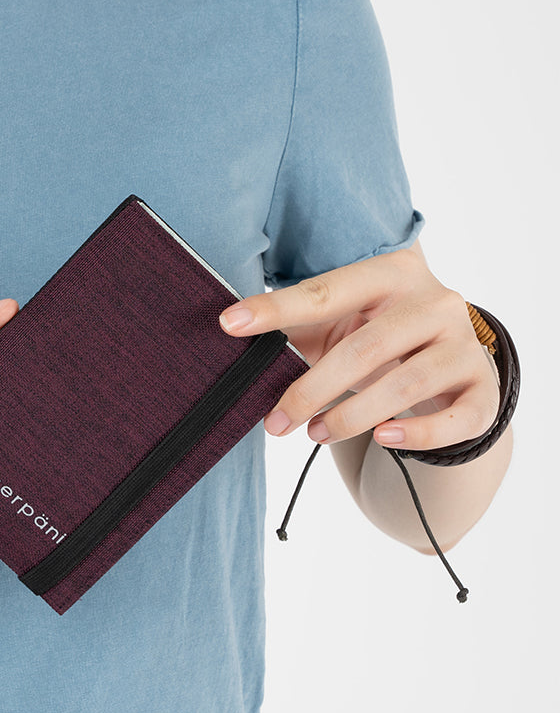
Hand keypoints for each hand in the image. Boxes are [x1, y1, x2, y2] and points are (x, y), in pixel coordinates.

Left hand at [217, 243, 498, 450]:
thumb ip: (294, 326)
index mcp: (391, 273)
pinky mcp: (483, 389)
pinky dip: (417, 434)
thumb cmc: (375, 338)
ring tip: (313, 433)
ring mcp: (464, 345)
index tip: (229, 323)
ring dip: (351, 416)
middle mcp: (435, 302)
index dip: (276, 308)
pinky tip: (382, 439)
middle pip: (366, 347)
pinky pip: (455, 419)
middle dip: (312, 388)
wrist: (447, 361)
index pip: (326, 292)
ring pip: (405, 385)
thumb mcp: (337, 324)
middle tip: (276, 422)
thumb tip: (232, 333)